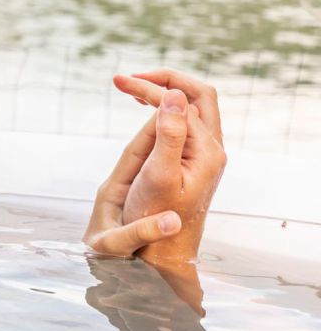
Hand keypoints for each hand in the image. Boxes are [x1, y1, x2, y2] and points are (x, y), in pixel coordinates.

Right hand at [84, 70, 226, 263]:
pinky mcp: (194, 161)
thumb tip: (174, 94)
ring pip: (194, 107)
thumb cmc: (157, 219)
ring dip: (165, 92)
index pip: (181, 102)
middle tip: (130, 79)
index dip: (150, 88)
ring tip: (133, 88)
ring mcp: (205, 155)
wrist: (165, 251)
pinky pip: (185, 123)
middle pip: (199, 96)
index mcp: (207, 151)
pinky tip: (145, 110)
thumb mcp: (159, 176)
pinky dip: (165, 109)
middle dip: (166, 80)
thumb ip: (169, 134)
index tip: (119, 83)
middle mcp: (212, 149)